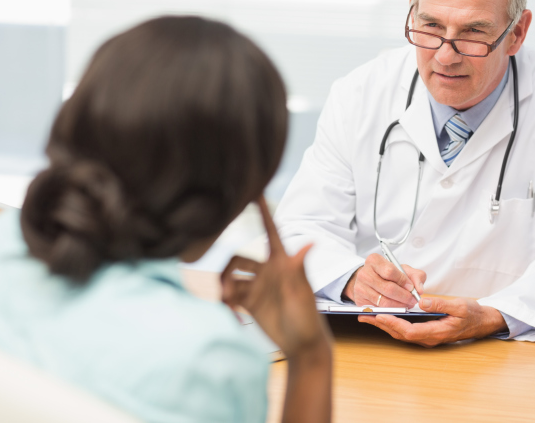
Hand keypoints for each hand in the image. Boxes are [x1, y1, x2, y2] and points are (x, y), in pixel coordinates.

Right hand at [220, 196, 331, 358]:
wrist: (302, 346)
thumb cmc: (308, 318)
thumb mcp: (302, 293)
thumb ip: (298, 268)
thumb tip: (309, 242)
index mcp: (282, 262)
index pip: (270, 231)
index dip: (262, 211)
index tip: (254, 190)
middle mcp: (267, 271)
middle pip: (237, 259)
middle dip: (227, 271)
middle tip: (228, 292)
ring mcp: (258, 286)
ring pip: (230, 276)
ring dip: (225, 287)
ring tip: (228, 304)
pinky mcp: (250, 302)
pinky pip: (229, 294)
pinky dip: (225, 301)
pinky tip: (230, 313)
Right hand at [343, 253, 425, 307]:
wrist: (370, 280)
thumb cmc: (388, 274)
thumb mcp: (403, 269)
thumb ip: (416, 276)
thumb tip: (419, 289)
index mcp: (374, 260)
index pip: (390, 271)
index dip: (403, 281)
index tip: (411, 287)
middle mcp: (364, 273)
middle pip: (387, 288)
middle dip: (404, 296)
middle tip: (412, 300)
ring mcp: (360, 288)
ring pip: (383, 301)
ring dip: (399, 305)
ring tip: (407, 304)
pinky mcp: (359, 301)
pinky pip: (378, 309)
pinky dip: (390, 310)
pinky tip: (397, 307)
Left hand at [358, 297, 506, 347]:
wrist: (481, 322)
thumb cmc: (472, 314)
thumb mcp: (459, 305)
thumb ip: (440, 303)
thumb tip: (421, 301)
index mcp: (436, 332)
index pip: (409, 331)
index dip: (392, 324)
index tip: (379, 316)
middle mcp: (429, 338)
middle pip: (400, 334)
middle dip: (381, 324)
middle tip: (365, 315)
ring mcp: (427, 337)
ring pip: (401, 333)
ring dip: (384, 325)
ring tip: (368, 316)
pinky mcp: (426, 333)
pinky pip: (405, 330)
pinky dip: (392, 324)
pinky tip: (383, 317)